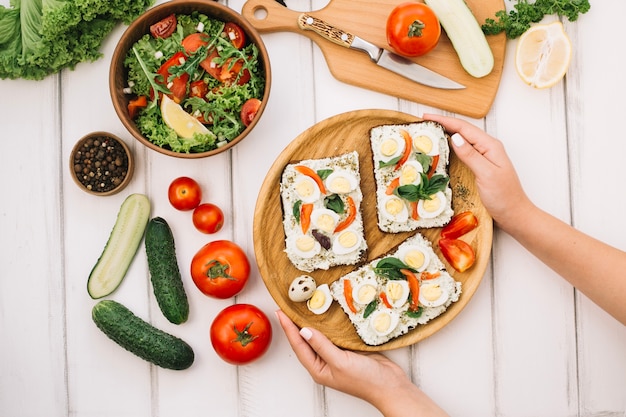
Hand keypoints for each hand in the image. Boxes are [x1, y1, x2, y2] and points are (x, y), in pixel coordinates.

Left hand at [276, 310, 448, 415]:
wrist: (391, 386)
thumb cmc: (366, 380)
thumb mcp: (340, 362)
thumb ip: (322, 346)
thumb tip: (303, 330)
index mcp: (318, 369)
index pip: (298, 345)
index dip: (288, 328)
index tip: (280, 312)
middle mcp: (324, 362)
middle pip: (305, 340)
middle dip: (295, 324)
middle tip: (287, 306)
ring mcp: (336, 355)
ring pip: (319, 336)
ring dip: (311, 322)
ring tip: (301, 307)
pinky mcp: (348, 349)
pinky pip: (333, 334)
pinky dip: (327, 324)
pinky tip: (325, 314)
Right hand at [423, 113, 532, 230]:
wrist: (514, 214)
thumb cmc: (504, 196)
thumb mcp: (486, 175)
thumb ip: (471, 155)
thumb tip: (455, 137)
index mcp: (490, 146)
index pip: (464, 128)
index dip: (444, 121)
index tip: (427, 117)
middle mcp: (487, 148)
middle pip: (463, 130)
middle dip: (444, 123)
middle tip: (425, 122)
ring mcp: (484, 156)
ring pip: (463, 139)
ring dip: (447, 132)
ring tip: (432, 130)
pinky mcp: (480, 165)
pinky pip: (464, 150)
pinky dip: (452, 145)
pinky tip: (444, 147)